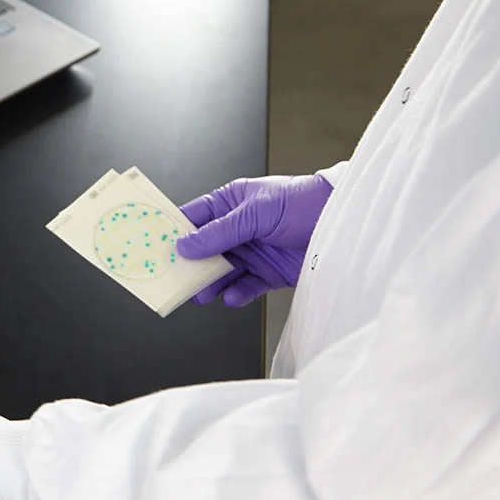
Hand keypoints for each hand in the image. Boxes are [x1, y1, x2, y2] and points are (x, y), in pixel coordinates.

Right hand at [175, 175, 332, 306]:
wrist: (345, 225)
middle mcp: (239, 228)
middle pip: (203, 250)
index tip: (154, 246)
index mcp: (231, 203)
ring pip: (221, 272)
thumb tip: (185, 245)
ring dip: (210, 284)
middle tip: (175, 279)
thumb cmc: (303, 203)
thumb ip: (220, 232)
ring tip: (202, 294)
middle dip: (190, 265)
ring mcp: (253, 252)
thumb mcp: (256, 212)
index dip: (173, 231)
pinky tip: (233, 296)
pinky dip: (237, 294)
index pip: (194, 217)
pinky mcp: (269, 273)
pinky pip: (245, 287)